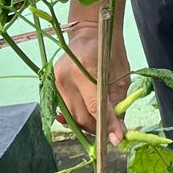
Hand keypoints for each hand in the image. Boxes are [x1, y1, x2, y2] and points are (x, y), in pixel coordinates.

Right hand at [53, 20, 130, 144]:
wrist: (91, 33)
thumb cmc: (110, 53)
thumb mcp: (120, 77)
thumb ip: (118, 104)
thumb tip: (119, 130)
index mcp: (83, 71)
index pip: (96, 107)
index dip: (108, 125)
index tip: (117, 139)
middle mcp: (64, 78)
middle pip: (81, 116)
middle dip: (98, 128)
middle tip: (112, 133)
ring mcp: (55, 81)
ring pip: (72, 117)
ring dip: (88, 125)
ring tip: (103, 124)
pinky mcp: (52, 84)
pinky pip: (65, 109)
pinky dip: (78, 116)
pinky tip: (89, 116)